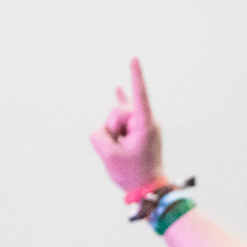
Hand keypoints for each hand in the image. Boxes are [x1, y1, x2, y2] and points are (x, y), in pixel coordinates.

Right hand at [90, 58, 165, 192]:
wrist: (148, 189)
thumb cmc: (132, 173)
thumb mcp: (109, 154)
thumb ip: (99, 134)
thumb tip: (103, 129)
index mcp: (146, 124)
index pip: (139, 95)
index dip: (135, 76)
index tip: (134, 57)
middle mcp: (146, 120)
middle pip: (117, 111)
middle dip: (112, 128)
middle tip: (124, 149)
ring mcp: (141, 124)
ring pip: (114, 119)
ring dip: (113, 134)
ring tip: (125, 151)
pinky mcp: (136, 128)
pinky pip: (124, 110)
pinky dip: (120, 100)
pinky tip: (117, 87)